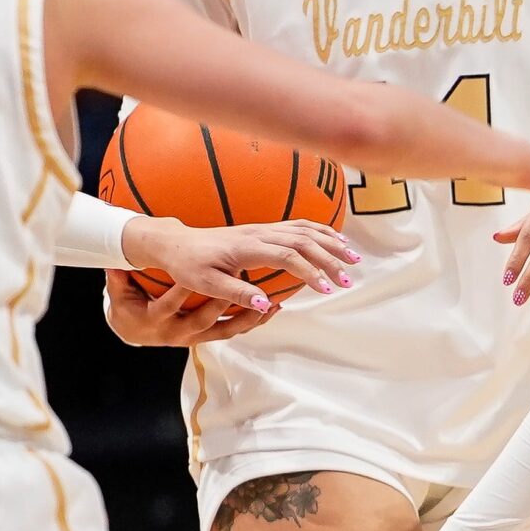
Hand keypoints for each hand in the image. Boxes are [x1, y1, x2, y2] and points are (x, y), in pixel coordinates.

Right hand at [103, 272, 274, 346]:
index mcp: (157, 320)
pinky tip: (273, 307)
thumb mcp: (121, 293)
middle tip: (240, 283)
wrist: (134, 331)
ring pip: (226, 330)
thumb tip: (112, 261)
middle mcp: (179, 333)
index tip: (192, 276)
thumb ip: (119, 278)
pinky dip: (255, 320)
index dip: (180, 292)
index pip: (169, 306)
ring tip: (268, 302)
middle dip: (222, 304)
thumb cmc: (130, 305)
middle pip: (203, 320)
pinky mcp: (210, 339)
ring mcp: (197, 338)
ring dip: (248, 316)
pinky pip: (235, 332)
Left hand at [122, 218, 358, 309]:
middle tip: (347, 279)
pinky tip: (334, 240)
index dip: (310, 271)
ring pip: (304, 229)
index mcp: (247, 247)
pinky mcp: (264, 229)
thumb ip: (237, 294)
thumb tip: (266, 305)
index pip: (289, 255)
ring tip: (352, 258)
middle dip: (329, 258)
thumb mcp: (207, 284)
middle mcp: (259, 233)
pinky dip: (320, 231)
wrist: (177, 244)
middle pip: (304, 240)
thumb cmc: (190, 266)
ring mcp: (263, 228)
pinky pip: (298, 225)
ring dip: (330, 242)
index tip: (326, 289)